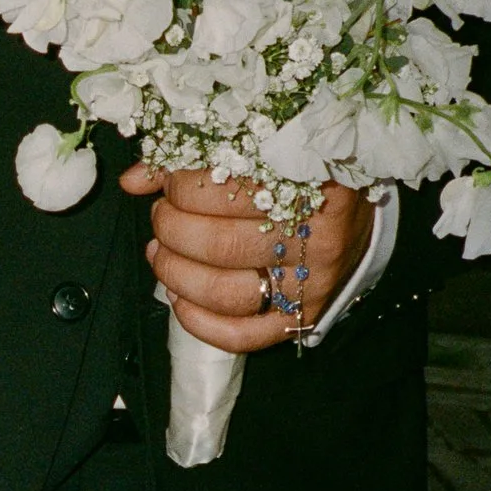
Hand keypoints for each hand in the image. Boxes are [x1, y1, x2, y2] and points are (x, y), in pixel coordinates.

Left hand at [123, 163, 373, 354]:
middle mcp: (315, 237)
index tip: (169, 181)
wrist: (355, 212)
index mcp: (306, 183)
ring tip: (161, 252)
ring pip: (224, 291)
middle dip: (170, 229)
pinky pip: (245, 335)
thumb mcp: (258, 156)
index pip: (221, 188)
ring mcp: (312, 281)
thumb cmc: (300, 177)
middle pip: (217, 244)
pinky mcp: (305, 315)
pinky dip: (202, 324)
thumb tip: (134, 180)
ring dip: (175, 273)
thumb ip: (195, 162)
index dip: (178, 185)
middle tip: (162, 215)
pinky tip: (179, 301)